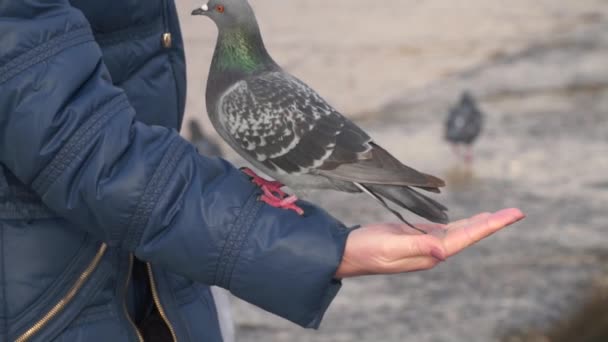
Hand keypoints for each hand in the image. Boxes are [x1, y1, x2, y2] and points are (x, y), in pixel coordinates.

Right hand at [335, 208, 524, 277]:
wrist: (346, 253)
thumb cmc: (365, 250)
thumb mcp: (390, 247)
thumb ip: (417, 247)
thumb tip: (444, 252)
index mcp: (430, 254)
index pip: (467, 237)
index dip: (490, 225)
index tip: (512, 215)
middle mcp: (431, 251)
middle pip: (469, 234)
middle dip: (493, 223)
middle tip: (516, 213)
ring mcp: (424, 244)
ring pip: (459, 231)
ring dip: (479, 223)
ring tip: (499, 216)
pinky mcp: (414, 237)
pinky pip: (444, 229)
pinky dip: (460, 223)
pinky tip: (467, 221)